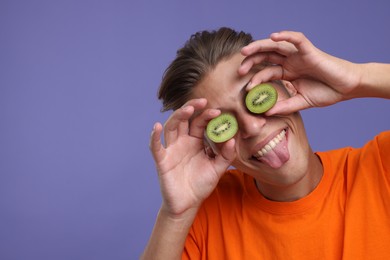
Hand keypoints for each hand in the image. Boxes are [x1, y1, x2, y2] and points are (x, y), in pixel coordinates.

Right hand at [150, 98, 235, 217]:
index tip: (217, 111)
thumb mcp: (218, 169)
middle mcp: (182, 142)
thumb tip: (232, 140)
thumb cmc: (201, 183)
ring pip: (171, 128)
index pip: (199, 122)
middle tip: (202, 101)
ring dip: (177, 117)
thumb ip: (225, 155)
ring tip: (188, 109)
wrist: (188, 203)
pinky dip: (154, 137)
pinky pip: (156, 147)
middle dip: (191, 108)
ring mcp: (171, 150)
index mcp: (195, 141)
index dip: (206, 115)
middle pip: (184, 119)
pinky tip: (156, 127)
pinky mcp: (162, 161)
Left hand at [238, 31, 361, 114]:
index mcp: (287, 72)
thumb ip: (285, 106)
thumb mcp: (301, 101)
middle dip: (251, 61)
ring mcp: (298, 55)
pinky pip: (297, 39)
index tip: (246, 89)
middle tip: (239, 70)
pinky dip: (286, 36)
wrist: (347, 88)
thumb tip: (266, 113)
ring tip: (246, 51)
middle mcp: (290, 62)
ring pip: (275, 46)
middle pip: (266, 56)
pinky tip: (274, 37)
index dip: (255, 79)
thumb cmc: (326, 92)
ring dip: (259, 46)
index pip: (266, 72)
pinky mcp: (309, 50)